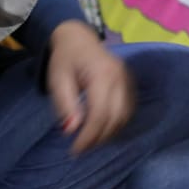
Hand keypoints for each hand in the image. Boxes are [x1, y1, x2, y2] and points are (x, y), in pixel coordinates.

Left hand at [46, 19, 134, 152]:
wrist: (77, 38)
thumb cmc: (64, 59)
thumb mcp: (57, 81)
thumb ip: (65, 105)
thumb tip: (72, 130)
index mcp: (102, 74)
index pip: (100, 113)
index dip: (89, 136)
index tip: (75, 150)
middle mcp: (120, 77)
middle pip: (115, 117)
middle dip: (98, 138)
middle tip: (81, 149)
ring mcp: (128, 79)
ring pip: (124, 116)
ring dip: (109, 133)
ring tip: (90, 141)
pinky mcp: (130, 83)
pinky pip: (128, 110)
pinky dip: (117, 124)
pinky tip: (102, 130)